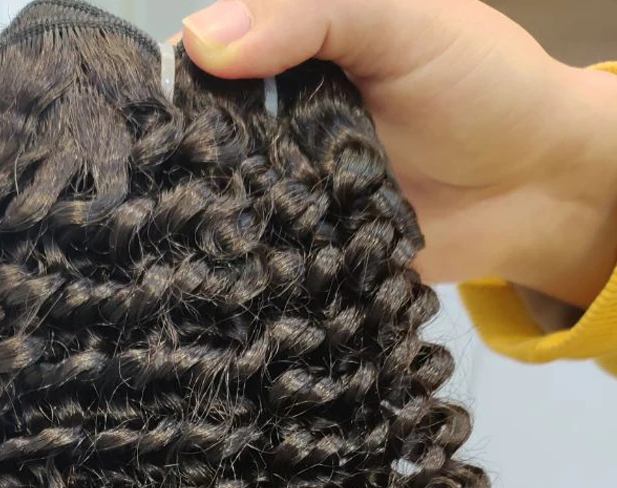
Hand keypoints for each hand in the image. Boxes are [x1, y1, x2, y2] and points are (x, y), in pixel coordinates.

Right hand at [181, 0, 616, 307]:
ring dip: (202, 218)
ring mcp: (289, 190)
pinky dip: (239, 260)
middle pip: (205, 138)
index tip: (148, 116)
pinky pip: (259, 253)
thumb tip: (194, 38)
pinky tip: (210, 270)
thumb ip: (308, 16)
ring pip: (224, 201)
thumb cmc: (479, 89)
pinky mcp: (303, 250)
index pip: (211, 62)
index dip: (177, 84)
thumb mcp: (399, 23)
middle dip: (180, 160)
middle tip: (145, 189)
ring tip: (171, 234)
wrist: (535, 191)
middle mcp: (279, 121)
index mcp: (294, 53)